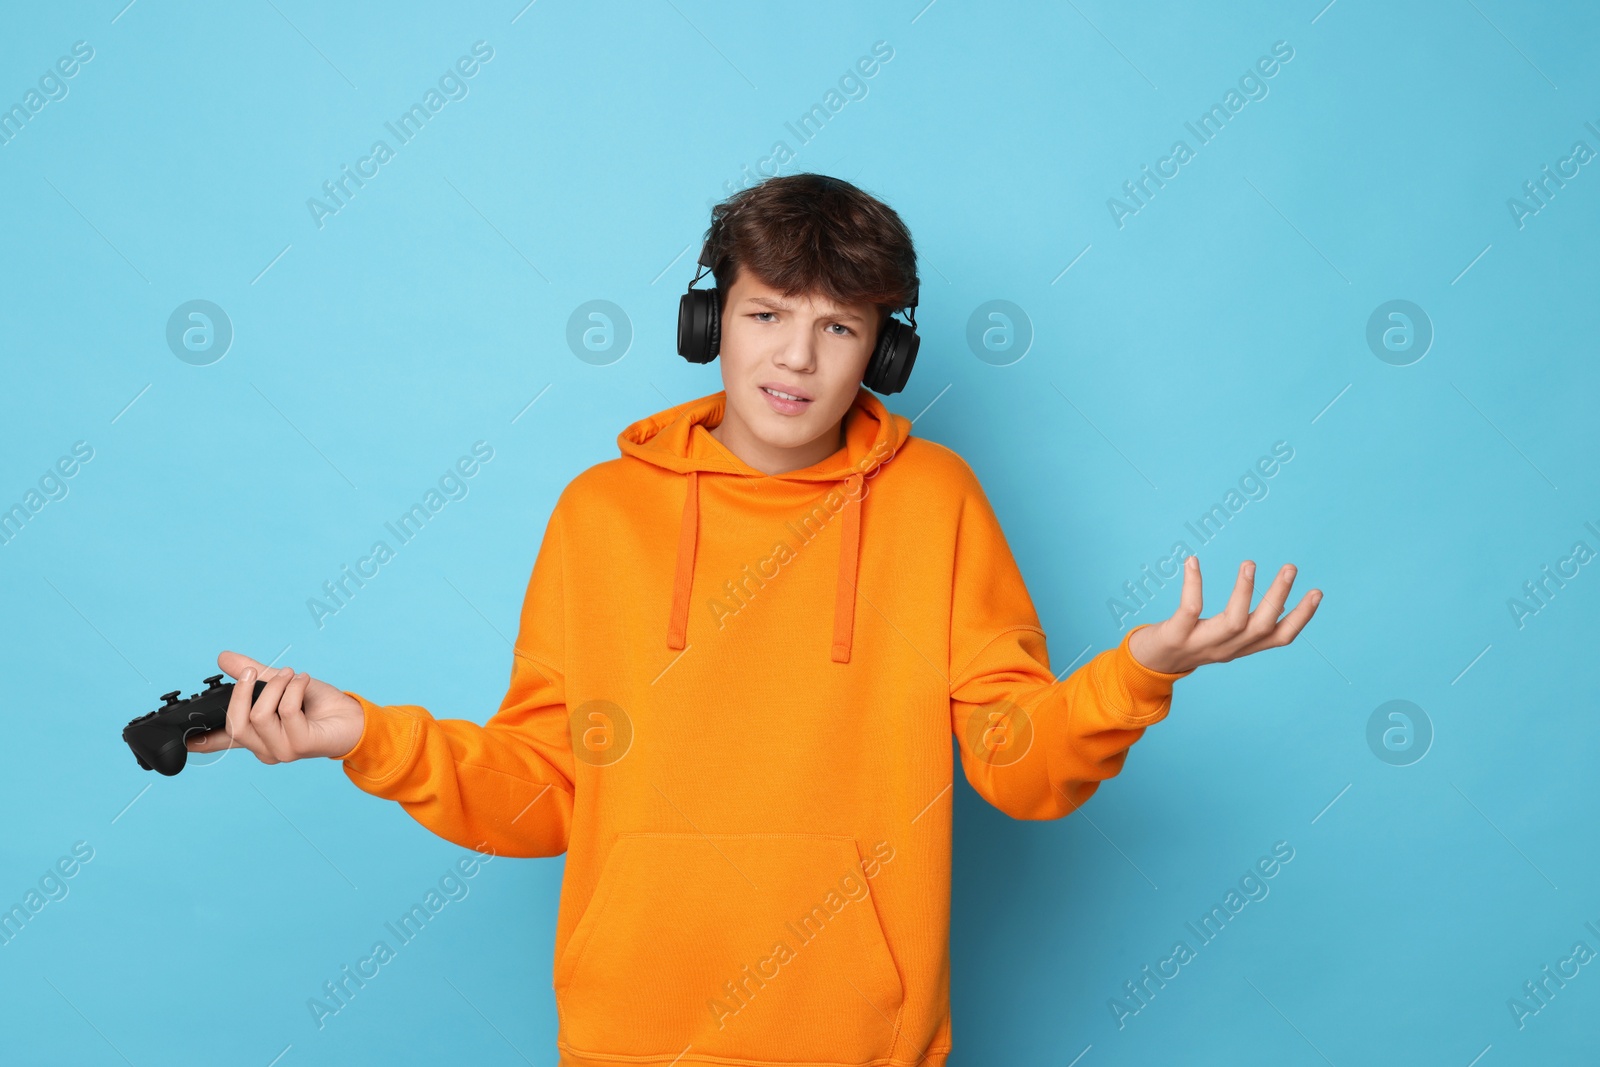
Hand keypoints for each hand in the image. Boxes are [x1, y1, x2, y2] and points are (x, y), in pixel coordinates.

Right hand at [186, 651, 364, 763]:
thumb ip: (250, 674)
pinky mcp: (301, 745)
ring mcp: (282, 750)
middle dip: (242, 690)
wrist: (354, 718)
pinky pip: (287, 711)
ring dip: (275, 686)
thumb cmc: (318, 705)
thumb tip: (224, 658)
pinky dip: (293, 688)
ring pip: (259, 715)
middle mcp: (265, 749)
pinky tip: (303, 681)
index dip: (202, 740)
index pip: (223, 741)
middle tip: (254, 670)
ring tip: (290, 674)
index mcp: (256, 738)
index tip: (183, 740)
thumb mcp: (279, 684)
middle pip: (236, 723)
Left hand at [1127, 557, 1320, 674]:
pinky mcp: (1176, 636)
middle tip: (1290, 567)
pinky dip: (1193, 585)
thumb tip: (1282, 602)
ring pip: (1233, 621)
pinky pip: (1190, 610)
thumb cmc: (1191, 642)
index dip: (1301, 617)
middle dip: (1278, 597)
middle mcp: (1227, 648)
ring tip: (1249, 563)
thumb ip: (1249, 624)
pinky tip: (1192, 561)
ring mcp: (1201, 643)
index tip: (1317, 592)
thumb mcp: (1225, 637)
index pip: (1280, 638)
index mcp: (1242, 648)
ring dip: (1243, 592)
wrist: (1148, 664)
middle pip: (1261, 626)